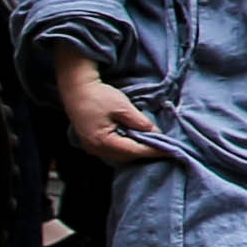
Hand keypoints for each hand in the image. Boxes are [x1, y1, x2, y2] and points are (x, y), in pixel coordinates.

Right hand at [48, 53, 165, 164]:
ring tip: (152, 145)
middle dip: (145, 153)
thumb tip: (156, 133)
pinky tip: (135, 141)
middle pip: (126, 157)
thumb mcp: (123, 107)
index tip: (170, 151)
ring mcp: (92, 148)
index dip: (153, 151)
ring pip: (119, 156)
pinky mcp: (91, 144)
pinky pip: (112, 152)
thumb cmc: (98, 96)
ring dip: (135, 152)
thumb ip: (139, 122)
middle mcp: (96, 149)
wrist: (76, 89)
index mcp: (103, 141)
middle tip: (164, 147)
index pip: (134, 151)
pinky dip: (125, 149)